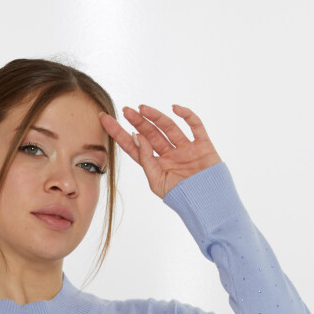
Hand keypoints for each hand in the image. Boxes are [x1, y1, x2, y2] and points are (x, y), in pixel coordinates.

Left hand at [99, 104, 221, 198]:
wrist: (207, 206)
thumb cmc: (182, 199)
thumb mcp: (157, 182)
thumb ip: (146, 160)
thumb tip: (137, 136)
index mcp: (157, 165)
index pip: (134, 146)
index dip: (119, 133)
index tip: (105, 119)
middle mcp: (170, 154)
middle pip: (151, 134)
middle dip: (137, 121)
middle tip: (126, 110)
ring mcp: (186, 149)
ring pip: (169, 127)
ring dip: (156, 117)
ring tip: (142, 108)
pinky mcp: (203, 145)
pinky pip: (195, 126)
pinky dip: (187, 115)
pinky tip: (174, 108)